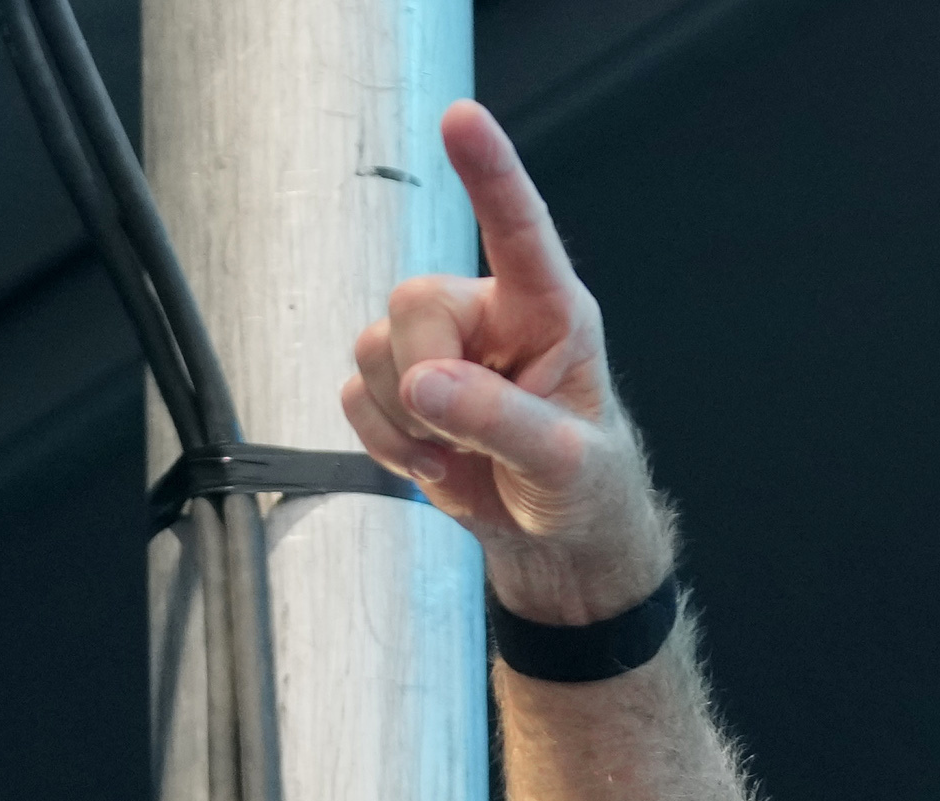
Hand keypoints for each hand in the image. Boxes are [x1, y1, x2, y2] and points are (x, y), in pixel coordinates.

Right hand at [339, 101, 674, 622]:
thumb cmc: (584, 488)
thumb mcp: (565, 463)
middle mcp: (488, 315)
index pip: (518, 229)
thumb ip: (503, 421)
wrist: (556, 542)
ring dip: (405, 421)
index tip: (462, 119)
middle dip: (423, 377)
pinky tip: (434, 463)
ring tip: (460, 457)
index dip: (489, 174)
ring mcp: (439, 351)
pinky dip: (384, 441)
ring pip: (373, 350)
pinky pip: (355, 394)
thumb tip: (426, 384)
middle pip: (413, 302)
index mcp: (549, 311)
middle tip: (463, 438)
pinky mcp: (400, 390)